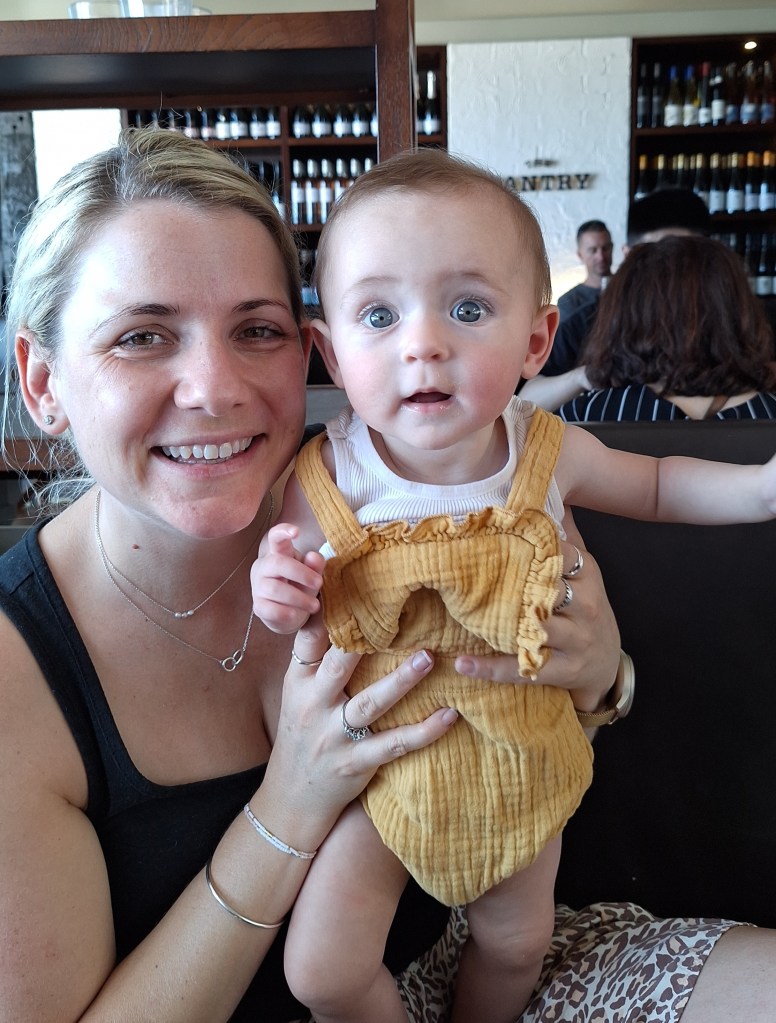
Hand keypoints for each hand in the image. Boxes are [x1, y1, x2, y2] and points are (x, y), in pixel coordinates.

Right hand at [251, 523, 325, 633]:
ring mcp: (258, 587)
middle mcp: (264, 567)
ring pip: (274, 588)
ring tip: (315, 606)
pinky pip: (270, 609)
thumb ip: (315, 565)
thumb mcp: (312, 574)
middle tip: (319, 583)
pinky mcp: (258, 607)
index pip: (275, 537)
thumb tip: (314, 557)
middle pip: (277, 563)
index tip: (297, 531)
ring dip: (298, 598)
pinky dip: (286, 613)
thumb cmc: (300, 586)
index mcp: (278, 553)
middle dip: (301, 573)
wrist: (290, 614)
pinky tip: (297, 614)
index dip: (283, 531)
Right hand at [262, 613, 457, 851]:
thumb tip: (336, 604)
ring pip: (370, 703)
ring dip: (401, 680)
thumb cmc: (302, 731)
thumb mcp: (297, 690)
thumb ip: (316, 654)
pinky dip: (425, 731)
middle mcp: (314, 704)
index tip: (353, 582)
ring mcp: (334, 736)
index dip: (330, 610)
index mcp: (299, 680)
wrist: (290, 797)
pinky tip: (450, 714)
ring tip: (429, 658)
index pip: (311, 639)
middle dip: (367, 639)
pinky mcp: (356, 763)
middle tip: (400, 612)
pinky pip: (395, 744)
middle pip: (339, 664)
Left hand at [453, 510, 619, 713]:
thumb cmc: (584, 610)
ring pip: (536, 628)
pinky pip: (523, 668)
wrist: (606, 665)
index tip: (496, 535)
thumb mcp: (582, 573)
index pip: (562, 553)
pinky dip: (490, 668)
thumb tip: (547, 490)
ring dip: (498, 625)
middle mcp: (586, 604)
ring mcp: (578, 639)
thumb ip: (564, 538)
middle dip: (512, 584)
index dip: (532, 545)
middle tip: (469, 574)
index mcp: (587, 574)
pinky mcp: (566, 670)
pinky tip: (462, 664)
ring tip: (460, 618)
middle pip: (549, 589)